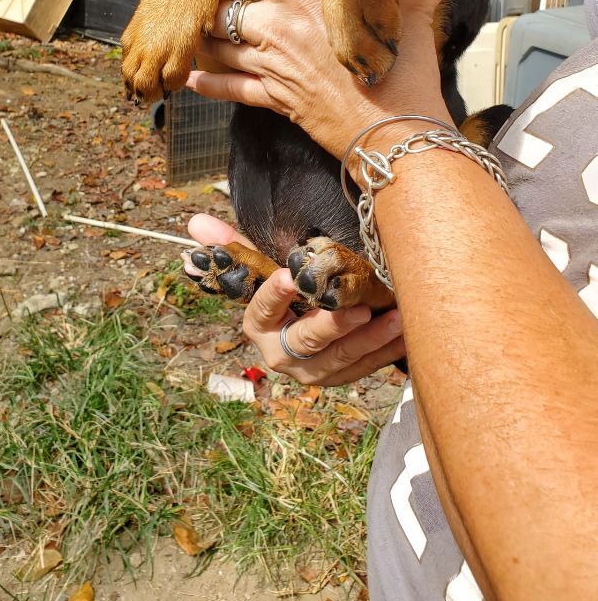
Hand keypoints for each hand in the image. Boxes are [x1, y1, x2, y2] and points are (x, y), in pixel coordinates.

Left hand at [177, 0, 488, 161]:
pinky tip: (192, 78)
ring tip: (201, 30)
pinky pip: (229, 89)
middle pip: (226, 3)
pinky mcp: (274, 99)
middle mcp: (280, 29)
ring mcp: (272, 66)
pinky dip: (209, 84)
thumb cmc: (407, 73)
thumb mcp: (420, 12)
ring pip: (220, 44)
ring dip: (208, 37)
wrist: (395, 135)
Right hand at [188, 214, 404, 385]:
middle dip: (333, 328)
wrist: (301, 331)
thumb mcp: (259, 270)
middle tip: (358, 309)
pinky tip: (406, 332)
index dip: (275, 295)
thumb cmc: (284, 292)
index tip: (289, 276)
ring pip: (342, 360)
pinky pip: (366, 368)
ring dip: (370, 341)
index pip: (263, 311)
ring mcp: (313, 371)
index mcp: (259, 326)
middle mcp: (283, 354)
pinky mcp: (341, 376)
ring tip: (394, 318)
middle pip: (307, 343)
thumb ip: (232, 248)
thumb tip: (193, 223)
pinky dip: (387, 351)